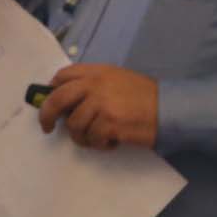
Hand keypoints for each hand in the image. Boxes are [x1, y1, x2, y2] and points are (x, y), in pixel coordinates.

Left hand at [38, 63, 156, 150]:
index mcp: (96, 72)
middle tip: (48, 127)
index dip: (52, 89)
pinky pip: (91, 139)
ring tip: (98, 137)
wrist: (168, 108)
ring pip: (74, 125)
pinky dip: (99, 144)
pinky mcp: (108, 124)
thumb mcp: (116, 79)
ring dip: (82, 137)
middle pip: (58, 99)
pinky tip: (112, 141)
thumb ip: (92, 85)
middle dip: (47, 115)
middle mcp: (95, 85)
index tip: (49, 101)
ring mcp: (101, 104)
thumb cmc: (144, 96)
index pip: (63, 75)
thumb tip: (67, 101)